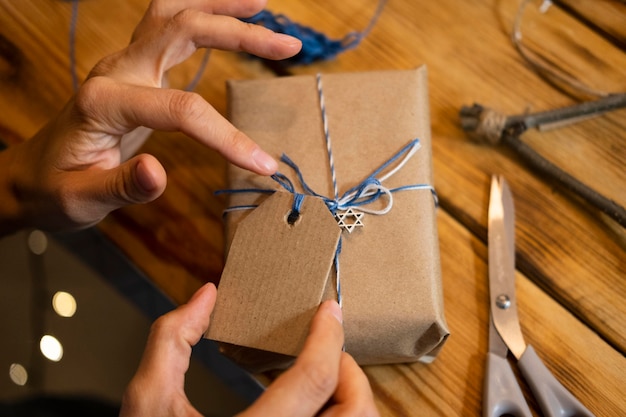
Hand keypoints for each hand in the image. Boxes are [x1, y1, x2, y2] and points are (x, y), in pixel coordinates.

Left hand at [0, 0, 300, 233]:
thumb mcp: (81, 199)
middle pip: (182, 30)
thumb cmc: (54, 189)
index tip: (263, 164)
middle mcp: (115, 72)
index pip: (182, 111)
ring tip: (263, 5)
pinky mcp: (133, 70)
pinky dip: (203, 14)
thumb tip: (159, 175)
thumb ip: (121, 186)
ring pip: (174, 14)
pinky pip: (169, 27)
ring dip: (220, 6)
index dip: (227, 136)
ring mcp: (124, 65)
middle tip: (287, 45)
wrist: (30, 176)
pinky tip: (229, 16)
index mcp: (104, 102)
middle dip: (238, 35)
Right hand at [120, 283, 378, 416]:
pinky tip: (306, 407)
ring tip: (315, 380)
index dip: (327, 336)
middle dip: (347, 370)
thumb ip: (171, 341)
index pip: (314, 378)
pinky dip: (336, 415)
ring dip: (346, 397)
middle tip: (323, 350)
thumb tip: (207, 297)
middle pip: (354, 411)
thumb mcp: (148, 403)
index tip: (327, 310)